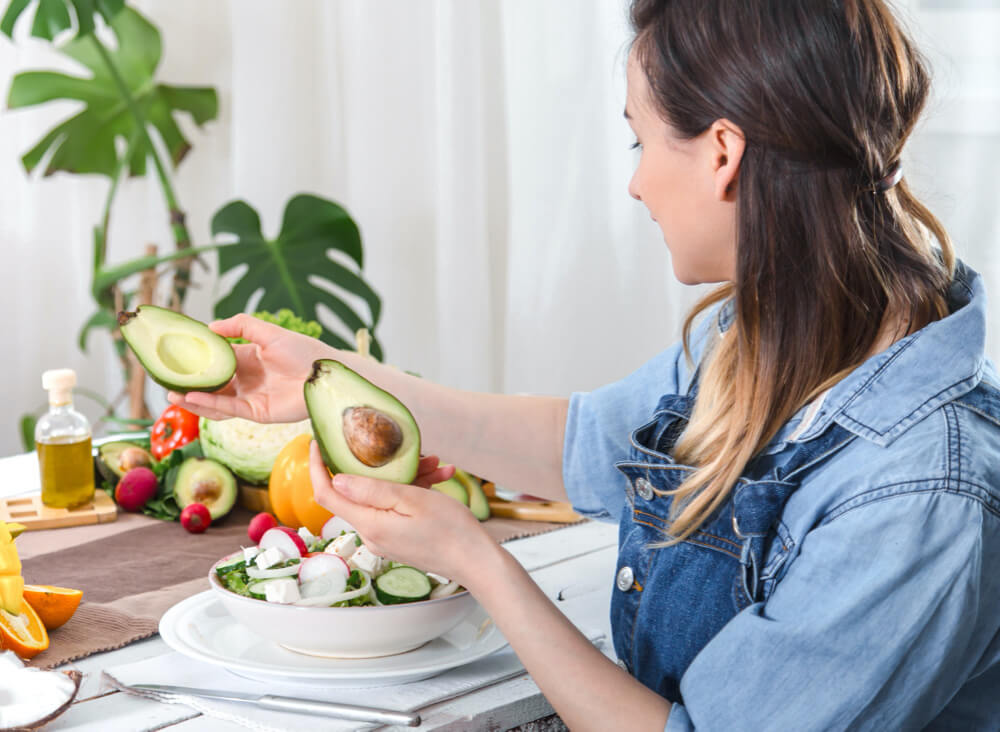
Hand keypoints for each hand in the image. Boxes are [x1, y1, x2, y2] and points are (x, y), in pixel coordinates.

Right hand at [166, 313, 333, 422]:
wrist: (325, 374)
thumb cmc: (304, 350)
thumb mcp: (269, 332)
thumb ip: (241, 325)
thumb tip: (210, 326)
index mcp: (247, 359)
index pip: (215, 360)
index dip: (195, 359)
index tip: (173, 356)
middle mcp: (246, 379)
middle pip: (211, 383)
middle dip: (188, 383)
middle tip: (165, 380)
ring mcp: (250, 397)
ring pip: (215, 400)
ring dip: (193, 398)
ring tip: (172, 393)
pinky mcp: (257, 412)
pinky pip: (229, 409)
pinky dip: (209, 405)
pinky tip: (192, 397)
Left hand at [309, 441, 490, 582]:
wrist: (477, 562)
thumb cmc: (451, 531)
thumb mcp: (412, 500)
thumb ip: (371, 490)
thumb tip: (337, 479)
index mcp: (369, 524)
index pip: (327, 494)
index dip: (317, 468)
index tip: (317, 444)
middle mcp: (371, 533)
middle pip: (359, 492)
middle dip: (380, 467)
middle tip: (410, 452)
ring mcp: (385, 538)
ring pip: (383, 497)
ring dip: (407, 477)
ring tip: (436, 466)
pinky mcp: (399, 538)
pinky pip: (396, 508)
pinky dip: (414, 492)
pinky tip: (438, 479)